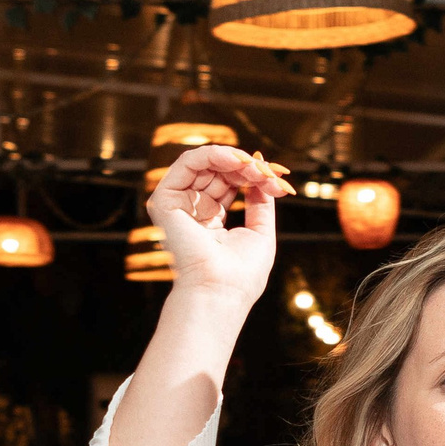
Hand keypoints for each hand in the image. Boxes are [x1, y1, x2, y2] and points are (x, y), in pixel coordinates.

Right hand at [149, 144, 287, 304]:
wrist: (220, 291)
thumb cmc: (242, 274)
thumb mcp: (261, 232)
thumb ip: (261, 201)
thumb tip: (262, 171)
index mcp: (210, 221)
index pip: (228, 184)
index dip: (253, 175)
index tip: (279, 178)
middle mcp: (191, 212)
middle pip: (218, 171)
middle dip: (246, 167)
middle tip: (270, 172)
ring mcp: (177, 206)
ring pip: (203, 163)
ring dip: (233, 159)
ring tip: (255, 168)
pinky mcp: (165, 200)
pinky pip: (187, 163)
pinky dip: (212, 154)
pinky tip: (235, 160)